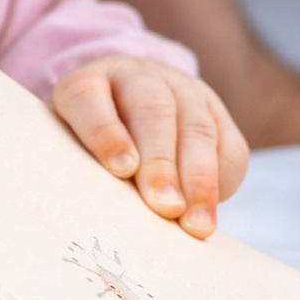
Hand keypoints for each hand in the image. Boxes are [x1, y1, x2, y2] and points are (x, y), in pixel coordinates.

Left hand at [51, 55, 249, 236]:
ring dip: (199, 179)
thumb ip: (81, 173)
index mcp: (87, 83)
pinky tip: (209, 210)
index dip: (104, 132)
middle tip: (164, 206)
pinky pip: (228, 144)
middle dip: (161, 163)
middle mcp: (136, 76)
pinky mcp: (215, 111)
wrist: (125, 122)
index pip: (88, 96)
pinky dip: (221, 180)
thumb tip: (106, 213)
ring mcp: (180, 88)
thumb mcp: (71, 154)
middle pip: (151, 110)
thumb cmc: (87, 151)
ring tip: (195, 222)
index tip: (121, 170)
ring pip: (196, 127)